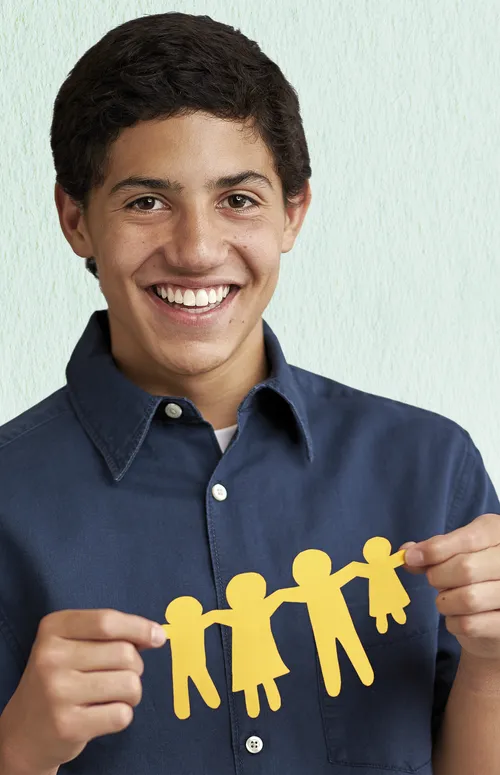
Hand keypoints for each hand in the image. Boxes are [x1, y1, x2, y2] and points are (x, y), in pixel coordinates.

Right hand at [0, 609, 166, 773]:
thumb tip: (157, 635)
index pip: (107, 621)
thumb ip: (111, 634)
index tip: (158, 636)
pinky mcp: (68, 725)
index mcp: (53, 628)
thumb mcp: (73, 644)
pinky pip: (122, 714)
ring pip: (129, 684)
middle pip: (124, 653)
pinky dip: (122, 715)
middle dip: (135, 665)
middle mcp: (51, 657)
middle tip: (120, 675)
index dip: (140, 628)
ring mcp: (57, 692)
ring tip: (113, 696)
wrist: (25, 730)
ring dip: (132, 692)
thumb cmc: (61, 678)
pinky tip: (102, 714)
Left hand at [401, 513, 499, 660]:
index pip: (468, 539)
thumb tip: (408, 554)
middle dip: (438, 576)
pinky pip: (470, 624)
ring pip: (468, 599)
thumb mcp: (457, 551)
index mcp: (497, 533)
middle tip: (434, 579)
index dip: (435, 549)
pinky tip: (459, 616)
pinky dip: (453, 622)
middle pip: (466, 569)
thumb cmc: (475, 572)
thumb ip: (434, 550)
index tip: (411, 557)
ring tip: (447, 598)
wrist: (497, 609)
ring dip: (445, 602)